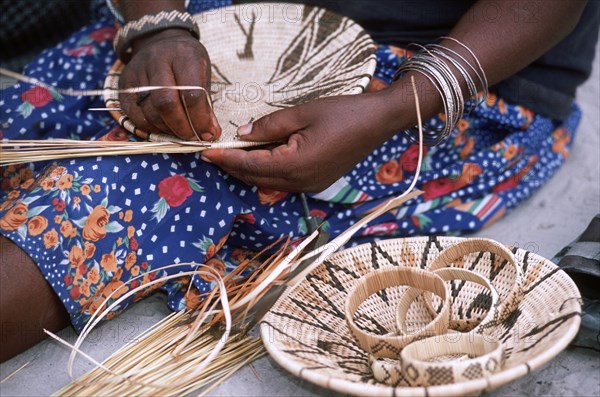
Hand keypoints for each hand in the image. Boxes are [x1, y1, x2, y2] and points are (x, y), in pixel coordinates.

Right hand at [119, 29, 220, 140]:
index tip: (208, 133)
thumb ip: (205, 104)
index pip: (192, 94)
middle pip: (166, 103)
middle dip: (182, 127)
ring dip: (168, 130)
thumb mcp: (203, 74)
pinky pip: (135, 116)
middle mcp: (157, 60)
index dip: (201, 119)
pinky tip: (164, 128)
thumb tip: (210, 134)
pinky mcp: (124, 85)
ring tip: (180, 132)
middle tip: (193, 137)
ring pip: (150, 112)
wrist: (160, 42)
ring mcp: (137, 72)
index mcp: (184, 55)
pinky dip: (151, 129)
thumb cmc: (186, 63)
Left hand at [201, 90, 402, 191]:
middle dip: (232, 166)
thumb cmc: (343, 113)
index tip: (205, 151)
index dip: (226, 158)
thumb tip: (242, 133)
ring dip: (248, 170)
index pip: (250, 164)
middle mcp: (301, 182)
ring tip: (229, 156)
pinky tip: (258, 158)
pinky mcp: (316, 182)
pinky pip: (283, 181)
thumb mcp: (302, 113)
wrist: (378, 122)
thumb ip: (269, 125)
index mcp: (295, 165)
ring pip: (268, 182)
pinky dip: (266, 172)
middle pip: (256, 178)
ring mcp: (310, 186)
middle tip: (211, 155)